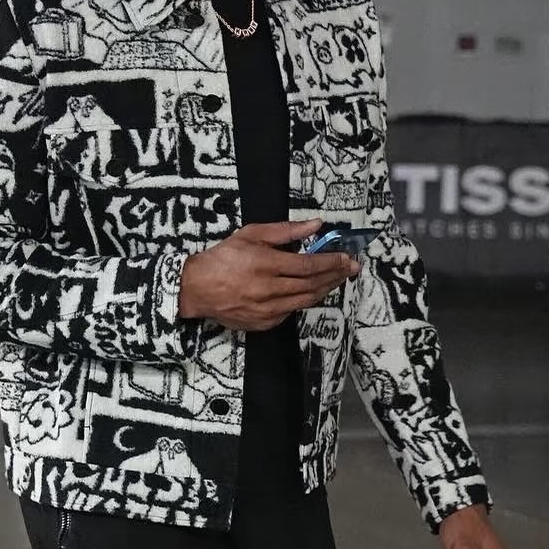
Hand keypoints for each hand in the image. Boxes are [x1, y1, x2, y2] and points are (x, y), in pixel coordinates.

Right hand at [179, 219, 359, 330]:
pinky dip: (304, 301)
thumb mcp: (251, 234)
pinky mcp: (263, 323)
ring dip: (325, 290)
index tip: (347, 258)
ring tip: (337, 280)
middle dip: (336, 276)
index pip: (309, 265)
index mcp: (266, 264)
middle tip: (352, 268)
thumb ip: (285, 230)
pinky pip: (291, 312)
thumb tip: (315, 225)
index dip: (331, 262)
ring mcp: (267, 310)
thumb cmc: (222, 258)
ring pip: (305, 301)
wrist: (196, 289)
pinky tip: (312, 292)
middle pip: (312, 284)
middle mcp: (269, 290)